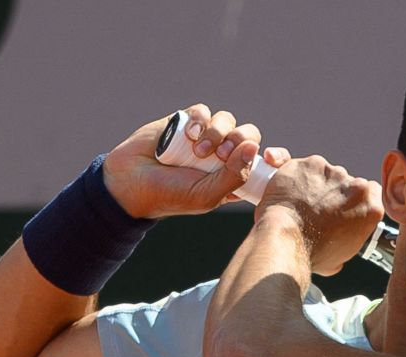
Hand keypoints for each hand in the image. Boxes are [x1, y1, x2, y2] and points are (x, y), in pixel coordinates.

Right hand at [102, 104, 263, 218]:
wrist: (130, 183)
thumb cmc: (171, 195)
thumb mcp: (207, 195)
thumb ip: (234, 175)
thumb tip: (254, 148)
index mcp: (234, 176)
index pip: (265, 162)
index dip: (275, 157)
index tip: (271, 157)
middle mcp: (223, 155)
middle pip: (250, 134)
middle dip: (240, 140)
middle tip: (220, 154)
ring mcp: (206, 137)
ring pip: (228, 120)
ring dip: (217, 132)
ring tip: (198, 150)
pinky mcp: (186, 122)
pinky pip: (204, 111)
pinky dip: (199, 120)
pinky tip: (188, 135)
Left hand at [258, 156, 383, 275]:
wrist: (285, 239)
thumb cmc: (312, 252)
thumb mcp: (342, 256)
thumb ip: (349, 239)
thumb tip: (339, 242)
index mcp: (370, 207)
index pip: (372, 193)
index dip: (356, 199)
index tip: (345, 206)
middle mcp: (356, 185)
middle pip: (347, 182)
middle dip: (334, 192)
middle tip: (317, 209)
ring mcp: (332, 171)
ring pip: (325, 172)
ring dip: (315, 183)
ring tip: (300, 202)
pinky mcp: (309, 163)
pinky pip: (303, 166)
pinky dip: (296, 175)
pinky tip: (289, 190)